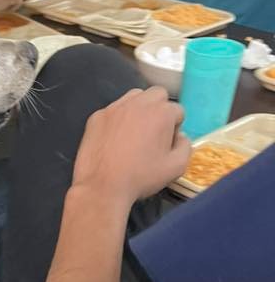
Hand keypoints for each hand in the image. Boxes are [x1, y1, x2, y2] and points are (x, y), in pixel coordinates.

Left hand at [72, 87, 190, 207]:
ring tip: (136, 132)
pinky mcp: (97, 116)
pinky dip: (118, 118)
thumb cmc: (140, 177)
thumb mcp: (176, 167)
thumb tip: (181, 137)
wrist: (102, 186)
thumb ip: (185, 146)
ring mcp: (115, 108)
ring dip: (140, 109)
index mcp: (161, 113)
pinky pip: (113, 110)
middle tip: (154, 131)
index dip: (175, 127)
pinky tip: (116, 138)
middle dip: (160, 109)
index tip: (167, 141)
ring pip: (134, 97)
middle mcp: (138, 104)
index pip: (177, 110)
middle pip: (157, 95)